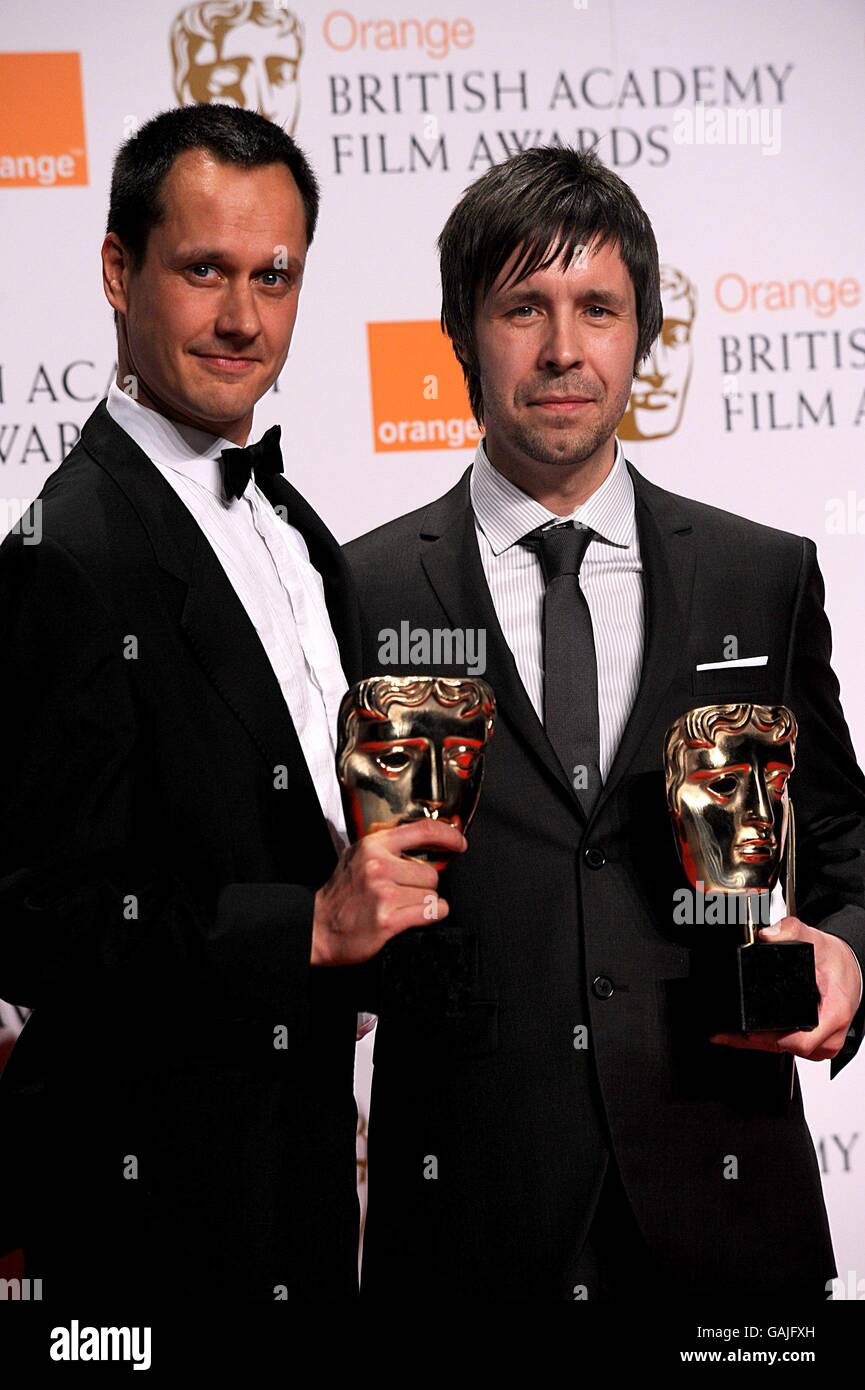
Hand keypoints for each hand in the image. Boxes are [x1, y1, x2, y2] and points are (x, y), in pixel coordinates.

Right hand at [311, 820, 466, 965]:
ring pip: (432, 894)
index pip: (423, 830)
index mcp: (373, 845)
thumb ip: (388, 847)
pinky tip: (412, 917)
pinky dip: (429, 916)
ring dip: (424, 903)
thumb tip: (427, 841)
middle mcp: (378, 865)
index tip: (459, 844)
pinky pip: (431, 912)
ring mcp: (382, 893)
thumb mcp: (358, 857)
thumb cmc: (341, 895)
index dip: (448, 836)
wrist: (317, 927)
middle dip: (423, 886)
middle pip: (430, 872)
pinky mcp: (388, 918)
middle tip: (403, 894)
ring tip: (401, 907)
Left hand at [708, 915, 860, 1061]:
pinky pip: (789, 1048)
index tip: (746, 1031)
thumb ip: (791, 931)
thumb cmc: (837, 962)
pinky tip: (750, 1032)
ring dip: (761, 1042)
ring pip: (786, 1051)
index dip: (769, 1038)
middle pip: (787, 1049)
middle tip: (728, 1032)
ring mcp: (823, 1044)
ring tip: (734, 1032)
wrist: (851, 970)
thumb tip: (768, 934)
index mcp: (833, 1015)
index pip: (799, 1041)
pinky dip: (769, 1041)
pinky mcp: (816, 1045)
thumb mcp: (816, 940)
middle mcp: (830, 1036)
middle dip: (756, 1040)